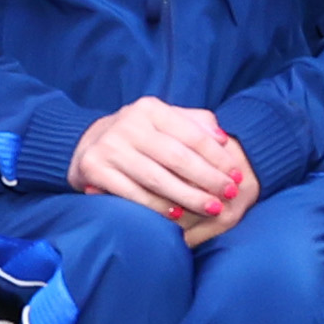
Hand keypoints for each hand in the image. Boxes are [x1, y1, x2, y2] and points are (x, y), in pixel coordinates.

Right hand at [70, 97, 257, 238]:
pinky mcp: (94, 169)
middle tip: (228, 195)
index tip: (237, 176)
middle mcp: (128, 124)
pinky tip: (176, 215)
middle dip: (208, 179)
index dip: (218, 158)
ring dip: (188, 197)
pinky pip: (132, 194)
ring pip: (157, 178)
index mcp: (150, 108)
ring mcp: (109, 147)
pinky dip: (156, 206)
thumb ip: (195, 124)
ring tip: (211, 208)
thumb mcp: (164, 121)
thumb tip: (223, 139)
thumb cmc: (139, 136)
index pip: (193, 135)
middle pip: (177, 157)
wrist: (86, 144)